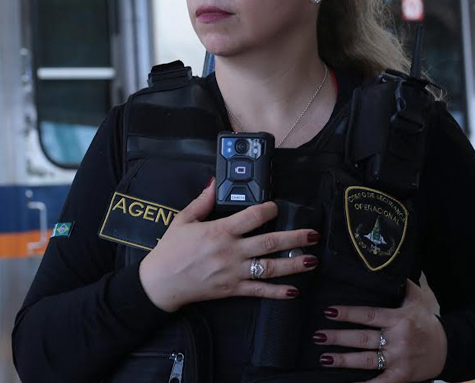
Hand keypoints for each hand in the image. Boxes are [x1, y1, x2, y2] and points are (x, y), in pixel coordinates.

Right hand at [138, 179, 320, 312]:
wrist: (161, 282)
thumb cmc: (171, 250)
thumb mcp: (184, 219)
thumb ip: (203, 201)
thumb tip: (215, 182)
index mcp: (220, 231)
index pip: (252, 216)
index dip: (269, 210)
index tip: (278, 207)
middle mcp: (231, 251)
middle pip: (269, 242)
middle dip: (295, 238)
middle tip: (313, 234)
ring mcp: (233, 272)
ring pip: (270, 268)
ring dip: (294, 264)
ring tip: (312, 260)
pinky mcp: (232, 289)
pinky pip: (259, 291)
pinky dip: (277, 292)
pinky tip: (294, 290)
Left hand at [314, 280, 447, 381]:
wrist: (448, 349)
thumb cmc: (427, 322)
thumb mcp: (418, 299)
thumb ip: (402, 284)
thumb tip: (386, 267)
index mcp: (399, 318)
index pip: (368, 315)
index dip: (348, 313)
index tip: (329, 311)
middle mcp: (398, 339)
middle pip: (363, 338)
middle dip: (338, 338)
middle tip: (318, 336)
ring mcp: (399, 360)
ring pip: (366, 360)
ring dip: (343, 360)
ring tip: (324, 357)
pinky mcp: (401, 376)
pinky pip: (380, 382)